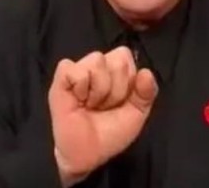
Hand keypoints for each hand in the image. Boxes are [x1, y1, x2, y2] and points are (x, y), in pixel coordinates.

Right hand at [49, 47, 157, 186]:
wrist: (89, 153)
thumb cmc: (110, 131)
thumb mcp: (137, 112)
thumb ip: (147, 92)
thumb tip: (146, 72)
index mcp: (114, 69)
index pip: (125, 54)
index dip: (128, 78)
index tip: (122, 99)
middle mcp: (96, 65)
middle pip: (117, 58)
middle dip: (117, 89)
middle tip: (105, 106)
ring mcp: (78, 70)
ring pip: (97, 60)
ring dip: (100, 90)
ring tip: (92, 105)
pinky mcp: (61, 78)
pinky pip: (74, 69)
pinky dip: (81, 87)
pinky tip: (78, 101)